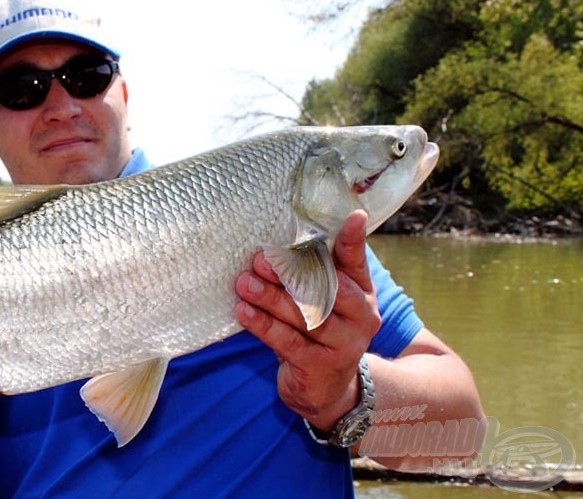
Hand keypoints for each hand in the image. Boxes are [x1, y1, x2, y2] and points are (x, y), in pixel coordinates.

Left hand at [234, 210, 381, 430]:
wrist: (326, 391)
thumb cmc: (318, 334)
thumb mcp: (323, 304)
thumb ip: (313, 276)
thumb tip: (276, 244)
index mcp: (363, 293)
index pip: (357, 263)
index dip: (354, 240)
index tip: (353, 217)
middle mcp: (361, 317)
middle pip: (327, 289)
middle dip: (292, 272)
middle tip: (260, 258)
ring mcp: (345, 344)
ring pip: (306, 316)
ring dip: (271, 298)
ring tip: (243, 283)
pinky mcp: (321, 367)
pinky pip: (289, 342)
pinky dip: (264, 326)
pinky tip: (243, 312)